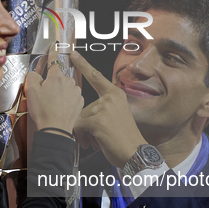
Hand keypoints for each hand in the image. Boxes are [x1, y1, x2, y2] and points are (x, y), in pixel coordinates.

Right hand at [26, 45, 83, 133]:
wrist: (55, 129)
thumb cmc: (43, 111)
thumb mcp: (31, 90)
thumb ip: (33, 76)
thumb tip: (36, 73)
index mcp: (56, 77)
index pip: (54, 59)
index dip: (53, 52)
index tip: (54, 46)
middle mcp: (69, 82)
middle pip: (59, 77)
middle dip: (53, 83)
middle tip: (45, 95)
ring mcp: (76, 92)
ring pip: (66, 87)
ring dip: (60, 92)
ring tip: (52, 104)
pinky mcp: (80, 102)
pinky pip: (72, 97)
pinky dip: (66, 101)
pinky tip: (59, 108)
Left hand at [70, 51, 145, 167]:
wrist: (134, 152)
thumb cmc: (124, 138)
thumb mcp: (116, 116)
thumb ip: (102, 108)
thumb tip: (82, 112)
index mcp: (115, 94)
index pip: (96, 76)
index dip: (83, 64)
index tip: (73, 54)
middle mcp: (110, 97)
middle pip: (82, 107)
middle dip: (84, 124)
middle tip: (97, 136)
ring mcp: (104, 107)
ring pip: (79, 118)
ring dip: (84, 132)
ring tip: (99, 140)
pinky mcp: (97, 120)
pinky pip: (78, 126)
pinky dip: (82, 137)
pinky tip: (96, 142)